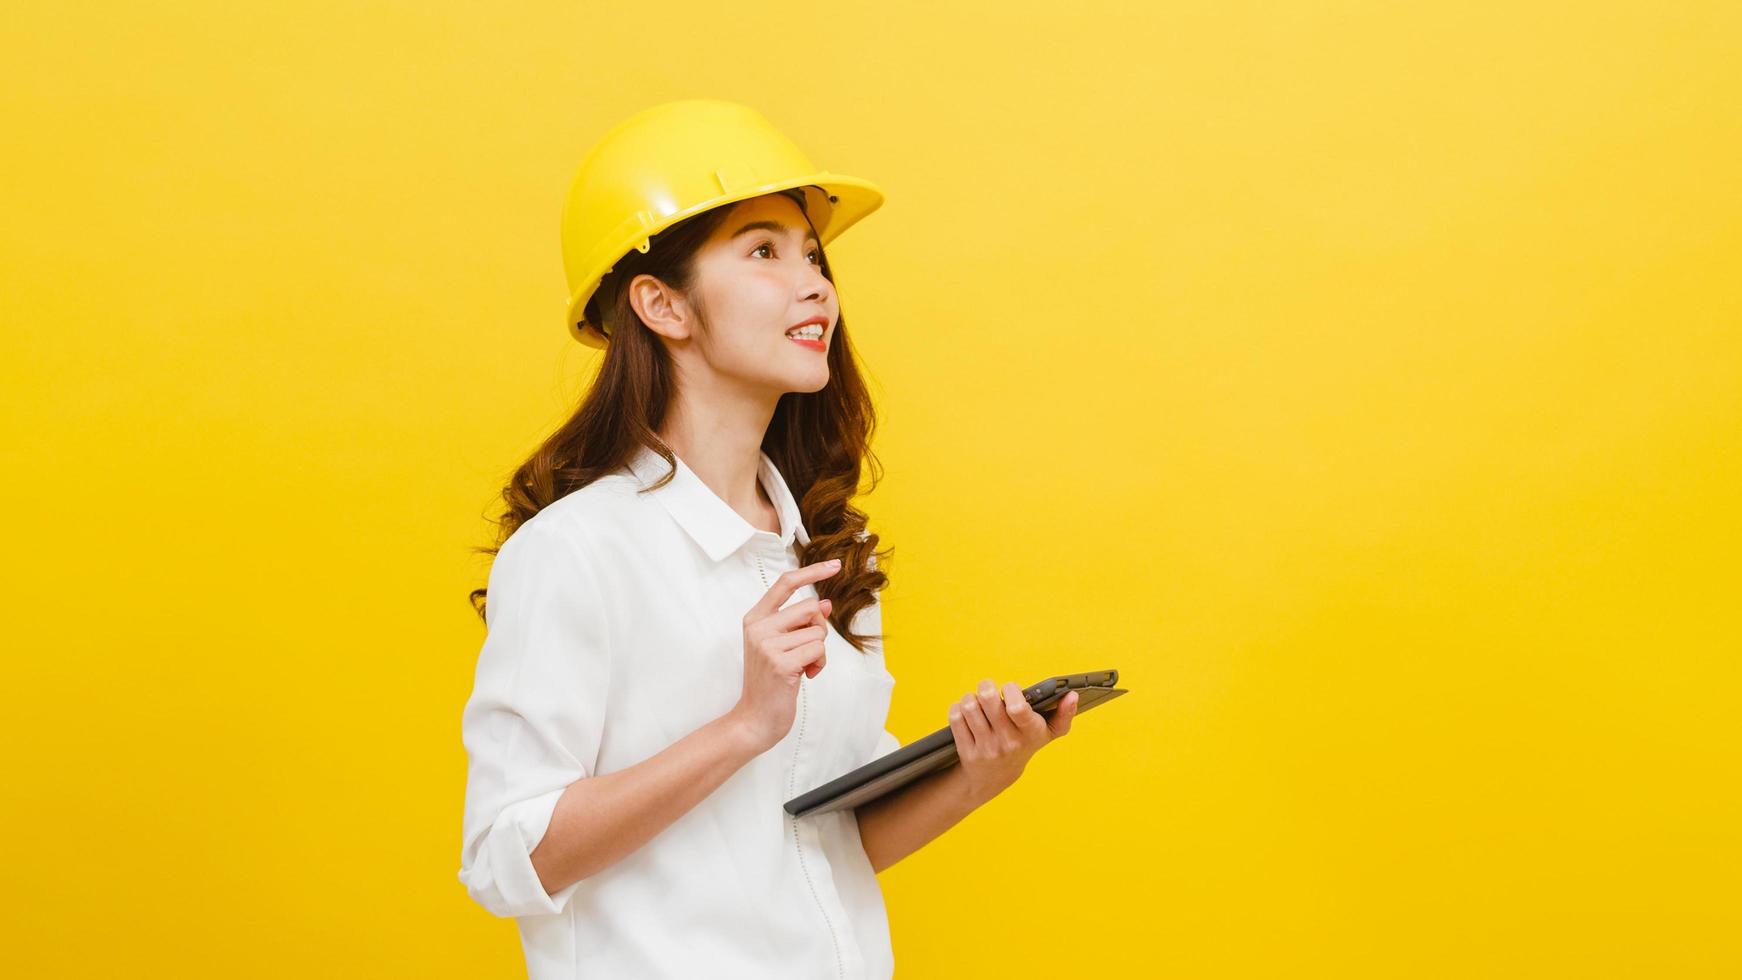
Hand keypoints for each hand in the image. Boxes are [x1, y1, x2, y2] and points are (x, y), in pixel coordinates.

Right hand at [731, 559, 842, 752]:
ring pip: (818, 632)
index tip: (835, 565)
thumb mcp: (780, 645)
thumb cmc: (771, 682)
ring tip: (803, 667)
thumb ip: (797, 623)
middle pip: (810, 607)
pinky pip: (818, 650)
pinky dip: (820, 663)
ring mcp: (767, 645)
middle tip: (807, 651)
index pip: (785, 584)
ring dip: (819, 651)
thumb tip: (825, 603)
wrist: (755, 719)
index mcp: (755, 618)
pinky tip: (806, 675)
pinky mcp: (780, 663)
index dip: (812, 572)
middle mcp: (758, 627)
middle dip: (819, 629)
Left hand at [947, 678, 1077, 802]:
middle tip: (988, 689)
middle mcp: (1008, 742)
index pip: (1017, 708)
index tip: (1010, 689)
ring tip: (978, 702)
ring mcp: (986, 748)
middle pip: (987, 699)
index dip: (1010, 690)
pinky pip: (956, 716)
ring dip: (971, 698)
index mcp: (1031, 734)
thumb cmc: (1024, 743)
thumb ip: (1064, 713)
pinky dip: (958, 708)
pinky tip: (967, 713)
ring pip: (969, 706)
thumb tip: (1073, 695)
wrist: (995, 777)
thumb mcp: (1047, 732)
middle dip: (986, 687)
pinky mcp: (967, 751)